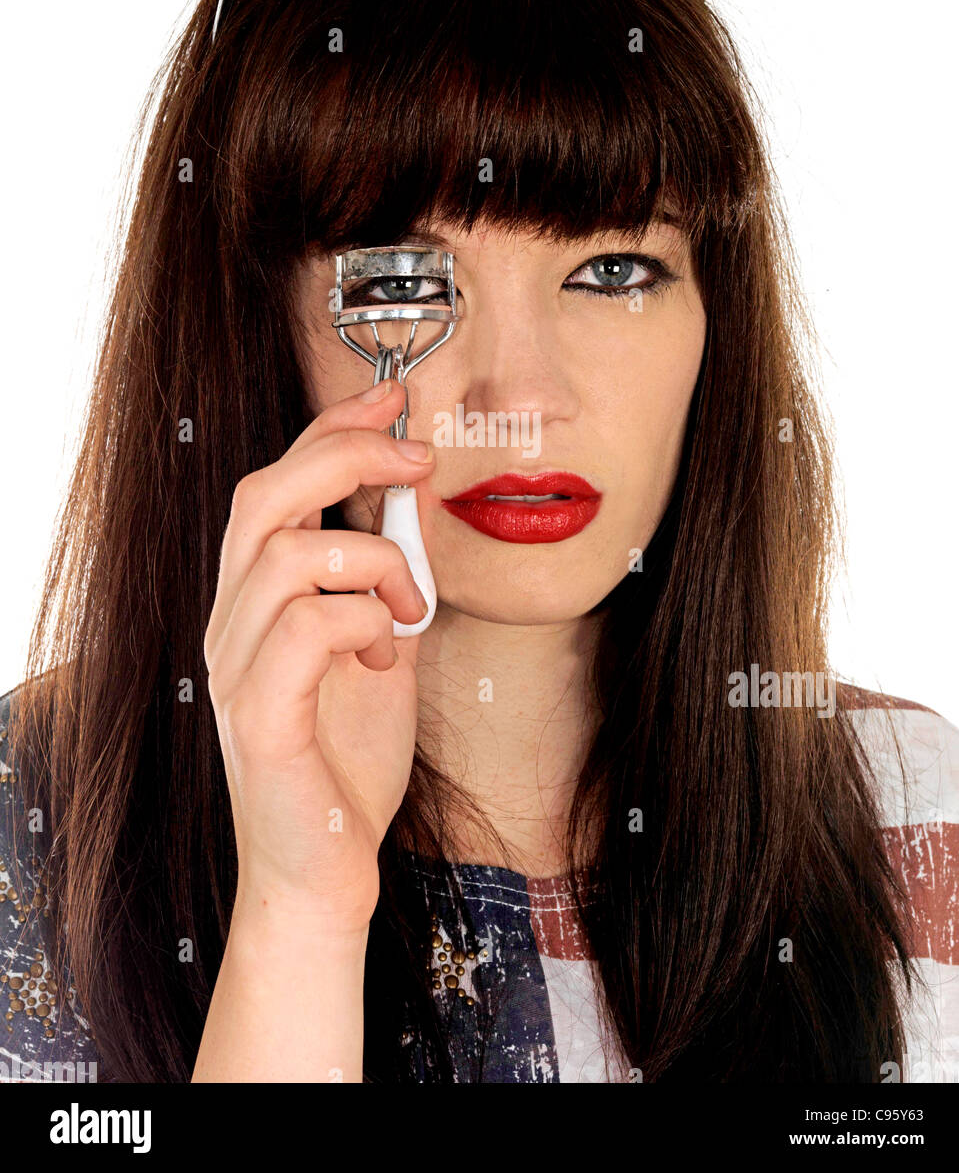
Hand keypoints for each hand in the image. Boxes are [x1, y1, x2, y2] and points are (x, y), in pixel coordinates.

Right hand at [204, 379, 433, 935]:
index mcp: (255, 600)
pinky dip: (366, 624)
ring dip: (375, 563)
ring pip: (290, 555)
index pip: (276, 485)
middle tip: (418, 455)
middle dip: (346, 453)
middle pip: (265, 495)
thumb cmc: (347, 760)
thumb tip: (411, 497)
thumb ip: (386, 578)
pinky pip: (308, 627)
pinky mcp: (259, 716)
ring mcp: (235, 668)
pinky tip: (387, 657)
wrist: (325, 869)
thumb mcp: (381, 645)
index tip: (392, 396)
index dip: (330, 429)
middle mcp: (231, 623)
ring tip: (410, 607)